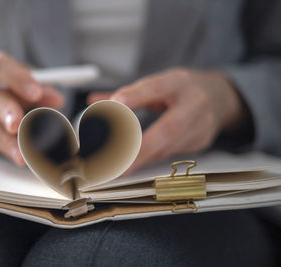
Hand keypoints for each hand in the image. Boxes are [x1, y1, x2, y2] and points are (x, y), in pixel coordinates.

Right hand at [0, 51, 63, 164]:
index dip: (17, 79)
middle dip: (7, 112)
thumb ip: (41, 88)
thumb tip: (56, 100)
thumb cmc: (12, 83)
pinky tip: (18, 155)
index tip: (35, 92)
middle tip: (19, 124)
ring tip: (21, 152)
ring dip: (6, 139)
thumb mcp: (28, 80)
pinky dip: (5, 148)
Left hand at [89, 68, 245, 173]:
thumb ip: (127, 94)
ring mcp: (202, 126)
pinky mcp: (202, 143)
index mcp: (179, 83)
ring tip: (118, 166)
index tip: (117, 103)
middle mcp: (194, 104)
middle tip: (118, 162)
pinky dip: (152, 158)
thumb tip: (93, 101)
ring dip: (142, 158)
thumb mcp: (159, 83)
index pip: (156, 87)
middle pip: (169, 129)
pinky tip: (137, 162)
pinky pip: (172, 153)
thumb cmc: (182, 89)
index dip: (136, 95)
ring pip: (169, 147)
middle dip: (142, 148)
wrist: (220, 97)